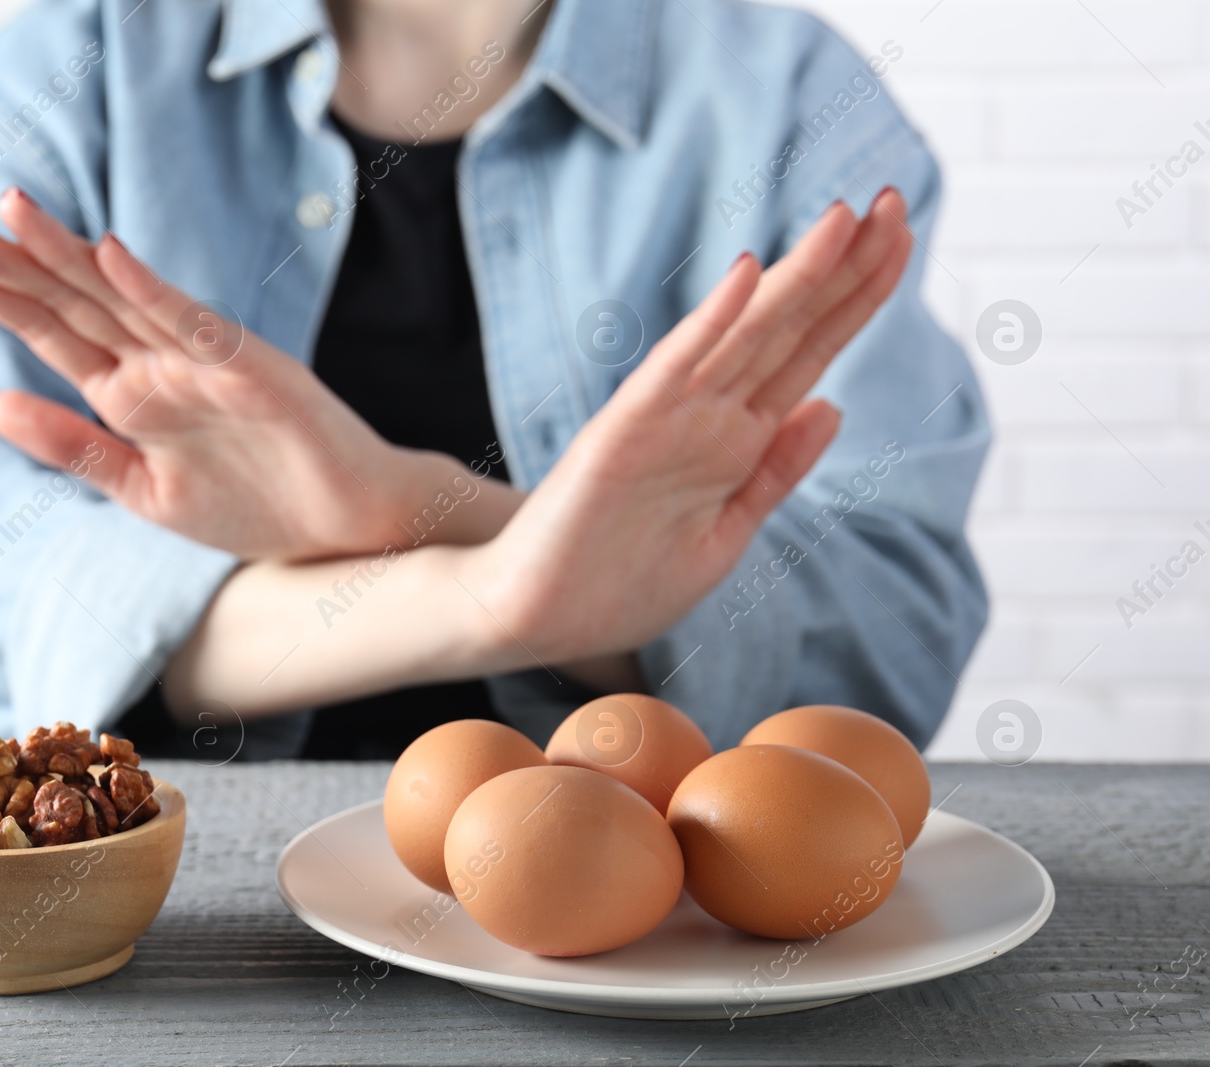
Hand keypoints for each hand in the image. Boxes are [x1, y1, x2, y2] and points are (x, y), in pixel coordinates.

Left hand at [0, 189, 515, 560]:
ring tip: (8, 210)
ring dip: (66, 256)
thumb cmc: (256, 505)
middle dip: (5, 260)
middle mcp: (159, 362)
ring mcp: (205, 361)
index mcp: (129, 391)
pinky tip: (110, 256)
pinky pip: (197, 328)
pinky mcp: (254, 370)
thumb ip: (75, 446)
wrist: (348, 526)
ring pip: (122, 299)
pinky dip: (155, 292)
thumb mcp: (143, 490)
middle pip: (70, 300)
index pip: (47, 327)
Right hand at [460, 192, 913, 664]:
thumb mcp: (726, 536)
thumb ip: (775, 471)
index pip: (810, 351)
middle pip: (789, 329)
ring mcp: (665, 420)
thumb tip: (833, 405)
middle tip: (894, 199)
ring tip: (846, 218)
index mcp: (737, 440)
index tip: (902, 237)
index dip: (857, 296)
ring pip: (743, 337)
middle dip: (845, 268)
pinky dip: (709, 325)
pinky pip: (673, 372)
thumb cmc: (620, 584)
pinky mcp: (620, 436)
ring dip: (795, 278)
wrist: (536, 622)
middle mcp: (707, 416)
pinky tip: (746, 276)